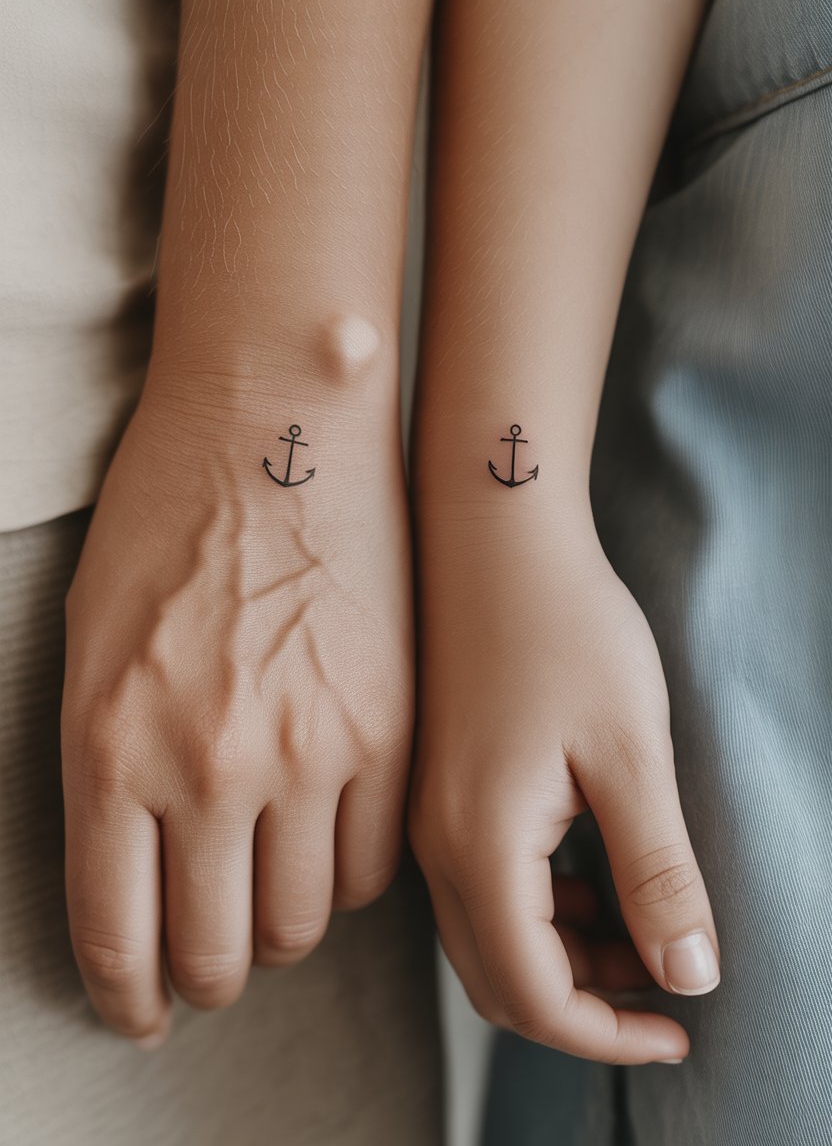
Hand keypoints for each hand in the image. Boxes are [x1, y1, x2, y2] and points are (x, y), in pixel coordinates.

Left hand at [61, 366, 411, 1046]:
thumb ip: (106, 773)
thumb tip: (139, 872)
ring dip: (281, 924)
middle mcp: (213, 767)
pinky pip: (374, 862)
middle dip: (206, 974)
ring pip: (303, 920)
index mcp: (115, 750)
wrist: (276, 424)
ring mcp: (312, 750)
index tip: (145, 1008)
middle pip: (219, 950)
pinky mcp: (391, 728)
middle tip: (212, 956)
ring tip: (272, 888)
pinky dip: (344, 871)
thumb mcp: (92, 648)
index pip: (119, 937)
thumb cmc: (167, 518)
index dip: (132, 996)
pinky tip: (328, 835)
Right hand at [409, 510, 719, 1064]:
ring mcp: (425, 814)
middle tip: (662, 982)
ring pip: (486, 937)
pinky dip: (535, 910)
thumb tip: (687, 975)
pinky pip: (477, 887)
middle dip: (585, 1003)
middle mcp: (435, 843)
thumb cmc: (564, 627)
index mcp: (480, 844)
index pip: (533, 996)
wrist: (493, 535)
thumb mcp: (631, 752)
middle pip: (499, 982)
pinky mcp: (435, 787)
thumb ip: (656, 873)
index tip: (676, 1026)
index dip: (608, 1034)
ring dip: (562, 957)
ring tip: (637, 925)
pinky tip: (587, 872)